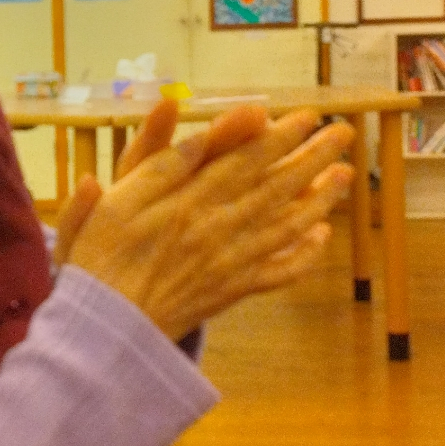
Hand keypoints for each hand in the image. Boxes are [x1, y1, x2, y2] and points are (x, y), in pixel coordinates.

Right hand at [57, 103, 354, 336]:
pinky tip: (321, 237)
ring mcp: (229, 263)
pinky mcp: (230, 292)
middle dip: (313, 158)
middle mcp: (217, 230)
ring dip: (320, 199)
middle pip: (275, 188)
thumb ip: (159, 165)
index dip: (279, 138)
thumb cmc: (99, 258)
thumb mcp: (115, 200)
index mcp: (188, 202)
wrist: (103, 329)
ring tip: (345, 176)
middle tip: (344, 134)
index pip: (244, 161)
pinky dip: (303, 256)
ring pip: (285, 226)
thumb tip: (198, 130)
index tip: (308, 116)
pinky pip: (276, 273)